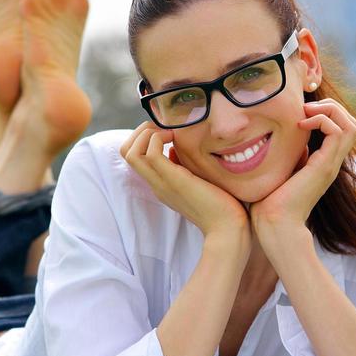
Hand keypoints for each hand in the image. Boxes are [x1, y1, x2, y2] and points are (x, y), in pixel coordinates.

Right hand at [120, 121, 249, 240]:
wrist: (229, 228)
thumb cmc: (221, 205)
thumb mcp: (197, 180)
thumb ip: (183, 166)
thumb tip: (173, 150)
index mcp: (160, 183)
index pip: (134, 155)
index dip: (144, 136)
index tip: (167, 130)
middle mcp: (156, 183)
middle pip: (126, 152)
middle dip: (140, 130)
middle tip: (164, 127)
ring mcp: (161, 182)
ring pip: (131, 152)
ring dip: (147, 133)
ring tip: (169, 131)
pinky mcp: (173, 180)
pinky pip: (150, 153)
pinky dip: (158, 138)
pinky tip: (177, 137)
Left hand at [249, 99, 355, 238]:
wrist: (273, 224)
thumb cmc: (268, 201)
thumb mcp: (280, 170)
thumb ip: (290, 156)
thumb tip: (290, 142)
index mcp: (322, 161)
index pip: (340, 127)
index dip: (325, 111)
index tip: (299, 113)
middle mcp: (331, 162)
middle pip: (351, 123)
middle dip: (330, 106)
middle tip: (305, 108)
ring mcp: (330, 164)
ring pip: (350, 125)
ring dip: (329, 110)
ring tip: (305, 113)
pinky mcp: (324, 166)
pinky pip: (338, 132)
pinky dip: (322, 120)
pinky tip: (300, 126)